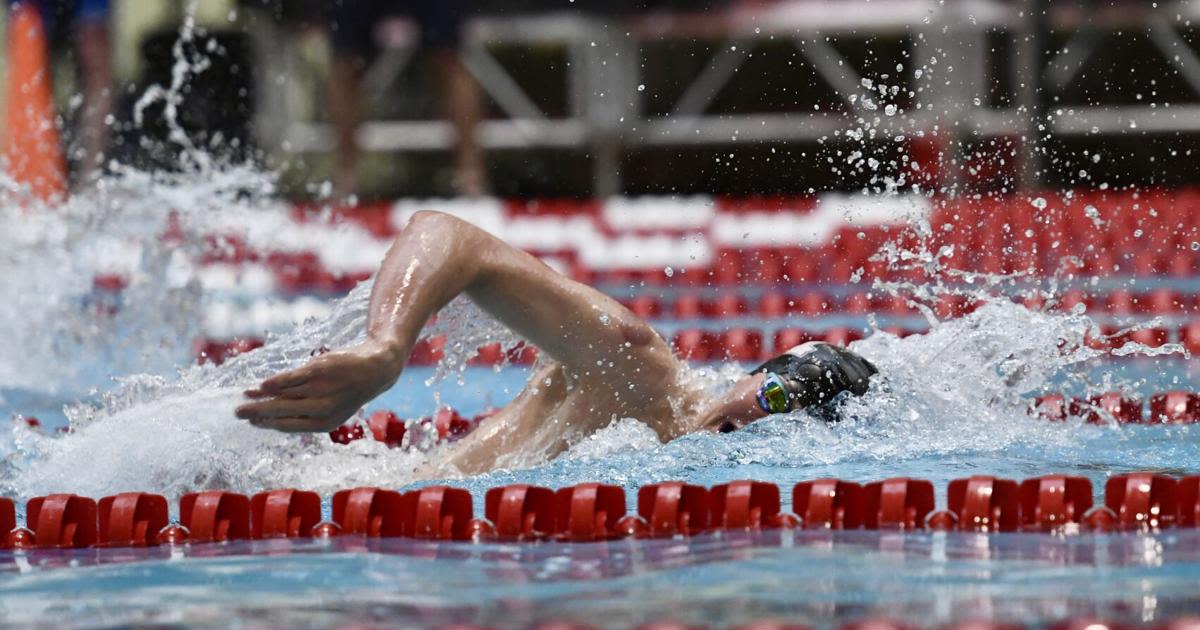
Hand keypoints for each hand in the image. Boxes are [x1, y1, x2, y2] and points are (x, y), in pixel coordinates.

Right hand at [236, 340, 403, 432]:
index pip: (288, 426)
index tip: (251, 423)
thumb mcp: (331, 408)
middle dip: (257, 413)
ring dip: (261, 395)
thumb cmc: (347, 390)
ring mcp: (319, 389)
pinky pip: (290, 379)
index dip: (267, 425)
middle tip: (237, 413)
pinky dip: (274, 382)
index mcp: (325, 423)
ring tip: (244, 394)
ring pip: (283, 394)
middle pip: (281, 412)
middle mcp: (322, 409)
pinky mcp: (318, 371)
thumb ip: (305, 412)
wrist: (375, 369)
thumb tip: (271, 415)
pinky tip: (262, 385)